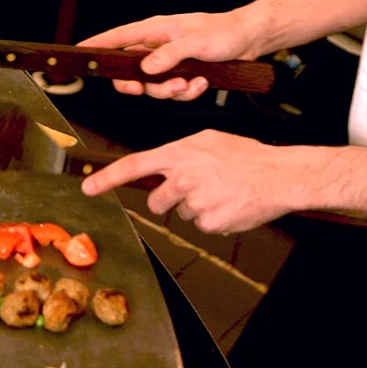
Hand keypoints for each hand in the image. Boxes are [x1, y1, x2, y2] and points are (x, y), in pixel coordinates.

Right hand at [77, 11, 261, 100]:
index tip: (80, 52)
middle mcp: (158, 46)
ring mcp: (170, 61)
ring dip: (169, 91)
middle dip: (138, 85)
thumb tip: (146, 68)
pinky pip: (174, 92)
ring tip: (187, 84)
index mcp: (156, 30)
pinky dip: (187, 92)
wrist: (249, 39)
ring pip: (153, 86)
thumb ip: (170, 55)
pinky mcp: (183, 74)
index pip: (119, 37)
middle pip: (130, 70)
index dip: (98, 45)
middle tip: (144, 89)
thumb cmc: (224, 31)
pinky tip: (200, 84)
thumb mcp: (196, 42)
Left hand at [81, 130, 300, 233]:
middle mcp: (183, 177)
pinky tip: (229, 205)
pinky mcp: (209, 222)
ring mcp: (195, 201)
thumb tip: (165, 169)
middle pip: (158, 201)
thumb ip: (181, 154)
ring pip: (182, 214)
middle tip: (199, 189)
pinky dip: (214, 219)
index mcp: (179, 154)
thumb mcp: (208, 141)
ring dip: (196, 208)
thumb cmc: (246, 156)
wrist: (278, 174)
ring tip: (221, 192)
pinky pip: (202, 226)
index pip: (134, 166)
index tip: (88, 187)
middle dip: (171, 200)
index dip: (108, 178)